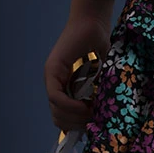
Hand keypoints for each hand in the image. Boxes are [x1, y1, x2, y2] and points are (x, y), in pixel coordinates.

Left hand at [44, 0, 115, 132]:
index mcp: (66, 90)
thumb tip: (99, 123)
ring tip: (91, 114)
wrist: (94, 26)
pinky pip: (56, 98)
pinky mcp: (52, 71)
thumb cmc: (101, 50)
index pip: (63, 119)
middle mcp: (55, 85)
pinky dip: (70, 106)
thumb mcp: (101, 82)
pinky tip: (84, 106)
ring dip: (75, 118)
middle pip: (58, 119)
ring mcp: (52, 78)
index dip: (77, 127)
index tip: (93, 125)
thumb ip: (97, 98)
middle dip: (77, 125)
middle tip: (93, 121)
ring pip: (56, 111)